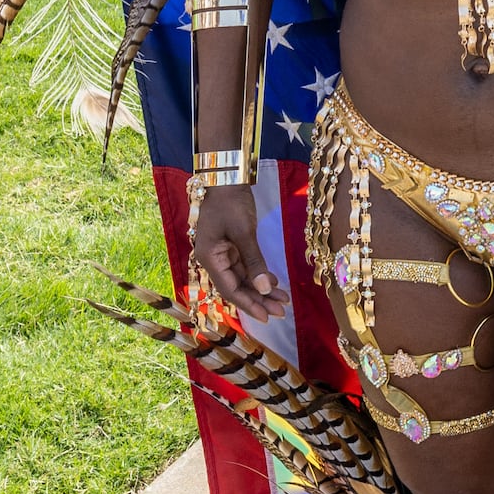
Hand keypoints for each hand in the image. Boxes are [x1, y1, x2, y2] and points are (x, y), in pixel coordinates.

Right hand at [188, 180, 285, 316]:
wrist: (226, 177)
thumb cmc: (230, 202)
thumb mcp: (243, 232)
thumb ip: (254, 262)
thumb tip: (265, 289)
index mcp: (209, 258)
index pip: (229, 290)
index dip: (249, 305)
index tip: (267, 316)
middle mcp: (213, 259)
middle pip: (237, 287)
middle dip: (259, 300)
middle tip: (282, 311)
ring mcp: (222, 253)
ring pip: (243, 278)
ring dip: (262, 289)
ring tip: (284, 300)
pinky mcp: (232, 246)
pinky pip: (245, 267)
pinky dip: (260, 275)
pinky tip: (275, 283)